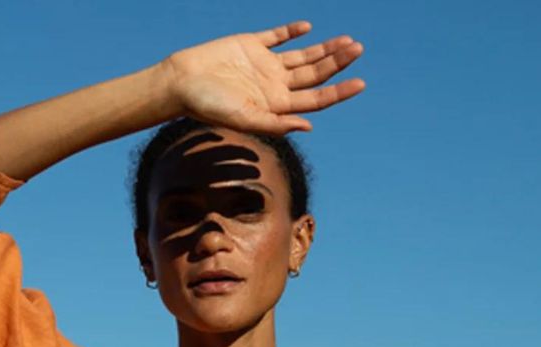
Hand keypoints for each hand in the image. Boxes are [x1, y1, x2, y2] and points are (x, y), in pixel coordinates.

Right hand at [160, 21, 364, 134]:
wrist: (179, 83)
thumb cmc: (208, 106)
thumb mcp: (244, 119)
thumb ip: (276, 124)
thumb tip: (310, 125)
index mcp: (278, 104)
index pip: (317, 98)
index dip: (339, 91)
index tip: (361, 83)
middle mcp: (276, 85)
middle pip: (315, 74)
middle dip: (338, 62)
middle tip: (358, 49)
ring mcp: (264, 64)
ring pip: (302, 55)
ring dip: (324, 48)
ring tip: (347, 41)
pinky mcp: (249, 45)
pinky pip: (275, 37)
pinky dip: (290, 31)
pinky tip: (306, 27)